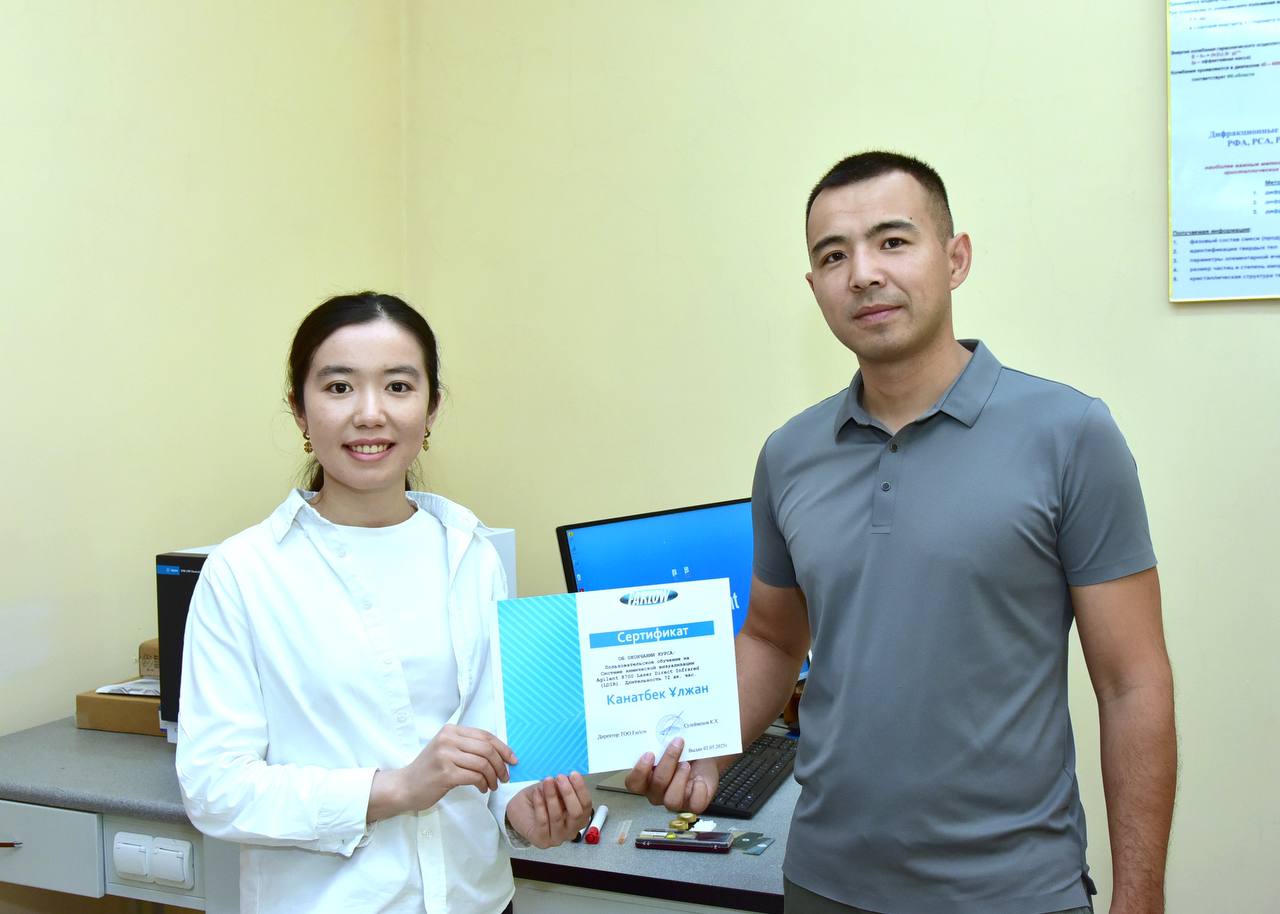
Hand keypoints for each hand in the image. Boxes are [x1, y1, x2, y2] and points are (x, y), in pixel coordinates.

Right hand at [370, 724, 515, 820]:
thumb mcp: (447, 750)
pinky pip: (475, 776)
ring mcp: (446, 755)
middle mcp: (448, 739)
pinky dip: (484, 784)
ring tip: (493, 785)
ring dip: (493, 777)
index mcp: (451, 730)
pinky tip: (482, 788)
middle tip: (504, 777)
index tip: (512, 760)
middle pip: (487, 749)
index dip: (503, 748)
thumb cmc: (429, 770)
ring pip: (483, 763)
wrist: (405, 786)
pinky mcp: (445, 773)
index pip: (485, 735)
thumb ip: (468, 747)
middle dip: (501, 764)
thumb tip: (499, 752)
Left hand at [505, 773, 591, 847]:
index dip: (581, 789)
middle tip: (560, 778)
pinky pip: (542, 821)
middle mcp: (571, 830)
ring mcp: (557, 838)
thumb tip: (567, 779)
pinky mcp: (542, 840)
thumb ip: (563, 788)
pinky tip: (537, 793)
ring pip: (557, 817)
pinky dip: (540, 804)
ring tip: (547, 782)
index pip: (586, 805)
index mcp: (579, 818)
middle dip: (568, 793)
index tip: (573, 774)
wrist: (520, 811)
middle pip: (576, 813)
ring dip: (552, 796)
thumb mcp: (555, 791)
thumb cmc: (540, 800)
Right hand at [624, 737, 719, 812]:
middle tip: (677, 744)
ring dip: (680, 779)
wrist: (705, 757)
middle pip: (656, 785)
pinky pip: (694, 805)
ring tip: (687, 764)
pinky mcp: (693, 805)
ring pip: (671, 800)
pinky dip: (698, 790)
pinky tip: (699, 779)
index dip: (639, 771)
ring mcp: (675, 801)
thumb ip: (658, 741)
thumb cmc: (684, 750)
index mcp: (647, 779)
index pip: (633, 783)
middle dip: (668, 762)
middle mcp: (658, 793)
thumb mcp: (669, 743)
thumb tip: (655, 726)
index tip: (649, 753)